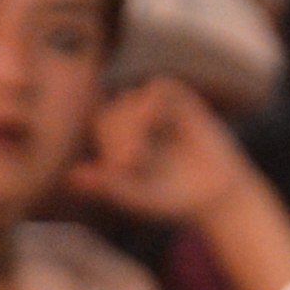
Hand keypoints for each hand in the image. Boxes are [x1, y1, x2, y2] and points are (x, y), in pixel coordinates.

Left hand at [78, 73, 268, 229]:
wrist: (218, 197)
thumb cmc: (174, 201)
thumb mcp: (137, 198)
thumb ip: (108, 188)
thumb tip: (71, 177)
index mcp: (117, 140)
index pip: (100, 128)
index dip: (106, 145)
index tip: (119, 169)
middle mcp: (133, 119)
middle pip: (112, 113)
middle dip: (118, 138)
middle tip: (132, 164)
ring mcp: (155, 107)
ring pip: (131, 100)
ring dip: (134, 125)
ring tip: (142, 154)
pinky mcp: (180, 99)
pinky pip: (159, 89)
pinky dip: (154, 106)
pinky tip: (160, 126)